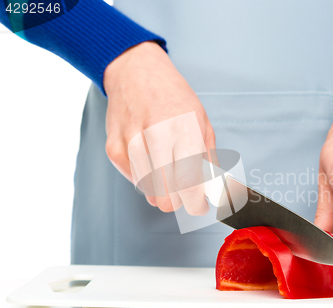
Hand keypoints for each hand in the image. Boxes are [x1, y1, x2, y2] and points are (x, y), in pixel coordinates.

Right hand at [103, 41, 215, 214]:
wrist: (135, 73)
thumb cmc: (172, 97)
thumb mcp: (202, 122)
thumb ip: (208, 159)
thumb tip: (213, 190)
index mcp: (183, 131)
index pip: (190, 185)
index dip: (196, 204)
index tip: (199, 205)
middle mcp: (155, 138)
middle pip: (167, 197)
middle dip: (180, 201)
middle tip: (186, 191)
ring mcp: (131, 144)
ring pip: (149, 193)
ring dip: (163, 190)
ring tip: (168, 168)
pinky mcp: (114, 149)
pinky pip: (134, 182)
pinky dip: (145, 179)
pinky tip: (151, 159)